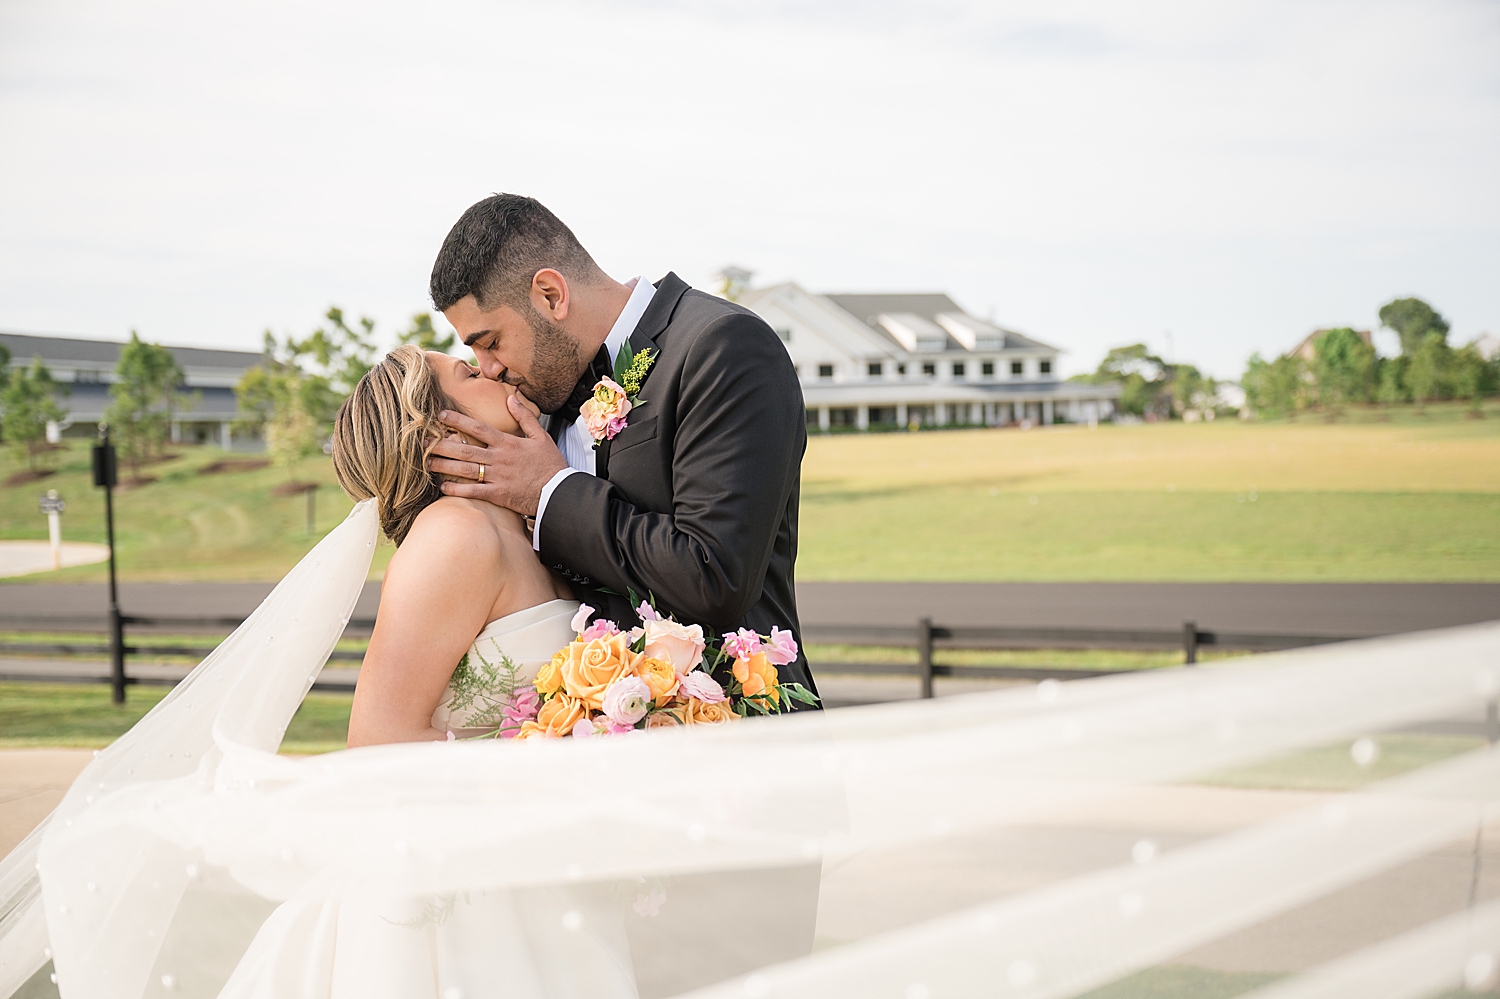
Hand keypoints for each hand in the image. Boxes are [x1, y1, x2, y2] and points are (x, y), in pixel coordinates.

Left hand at [427, 396, 568, 515]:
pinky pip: (473, 491)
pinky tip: (443, 488)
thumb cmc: (551, 465)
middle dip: (441, 445)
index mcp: (508, 443)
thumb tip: (512, 398)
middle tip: (423, 442)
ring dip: (444, 466)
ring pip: (465, 469)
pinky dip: (457, 490)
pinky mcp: (498, 495)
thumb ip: (524, 417)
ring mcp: (497, 477)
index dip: (458, 421)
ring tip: (427, 463)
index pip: (478, 429)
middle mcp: (499, 458)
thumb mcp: (541, 437)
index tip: (441, 415)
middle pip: (465, 449)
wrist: (559, 492)